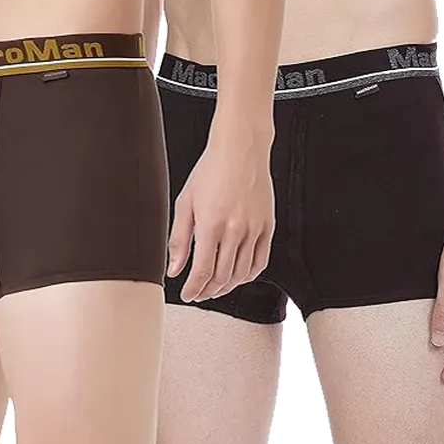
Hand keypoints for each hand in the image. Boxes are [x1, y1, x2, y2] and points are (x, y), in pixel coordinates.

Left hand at [167, 122, 274, 302]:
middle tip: (199, 293)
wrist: (240, 149)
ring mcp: (254, 229)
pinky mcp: (268, 227)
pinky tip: (237, 276)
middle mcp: (235, 230)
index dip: (194, 288)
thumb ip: (179, 239)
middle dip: (208, 291)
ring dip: (227, 286)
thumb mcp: (186, 203)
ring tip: (215, 287)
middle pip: (223, 276)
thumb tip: (175, 269)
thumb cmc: (211, 171)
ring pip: (242, 273)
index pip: (203, 271)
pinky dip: (248, 275)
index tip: (188, 294)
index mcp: (211, 224)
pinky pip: (260, 261)